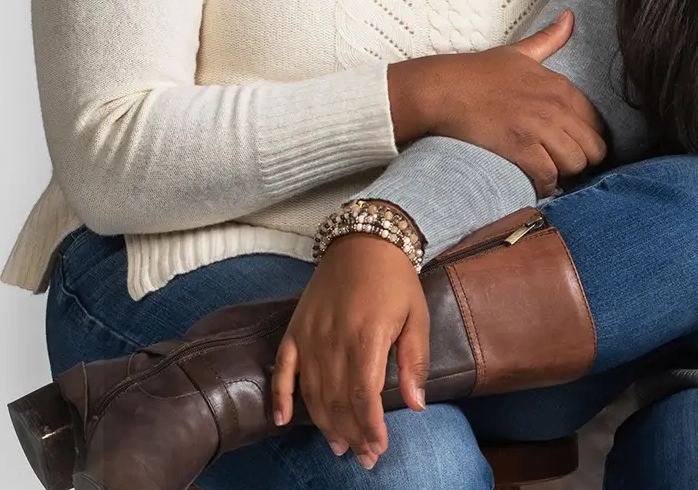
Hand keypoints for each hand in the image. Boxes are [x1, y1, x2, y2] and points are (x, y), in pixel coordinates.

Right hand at [272, 233, 427, 469]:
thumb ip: (415, 362)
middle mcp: (334, 341)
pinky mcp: (295, 329)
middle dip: (352, 435)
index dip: (370, 428)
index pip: (364, 398)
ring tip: (338, 446)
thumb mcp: (417, 317)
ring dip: (325, 425)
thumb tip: (417, 405)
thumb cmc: (395, 281)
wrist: (364, 241)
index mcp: (366, 338)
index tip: (378, 448)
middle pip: (338, 402)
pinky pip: (282, 369)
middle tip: (363, 456)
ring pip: (313, 393)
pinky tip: (282, 420)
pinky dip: (280, 397)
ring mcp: (310, 337)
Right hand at [387, 11, 606, 195]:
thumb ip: (549, 39)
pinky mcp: (520, 148)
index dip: (587, 140)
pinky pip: (549, 177)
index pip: (597, 124)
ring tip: (548, 172)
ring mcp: (539, 127)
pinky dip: (544, 185)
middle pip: (593, 149)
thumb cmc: (477, 73)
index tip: (570, 146)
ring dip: (564, 175)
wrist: (441, 90)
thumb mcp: (519, 52)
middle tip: (560, 164)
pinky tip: (534, 182)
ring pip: (576, 165)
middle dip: (581, 161)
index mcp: (560, 86)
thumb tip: (570, 17)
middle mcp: (555, 106)